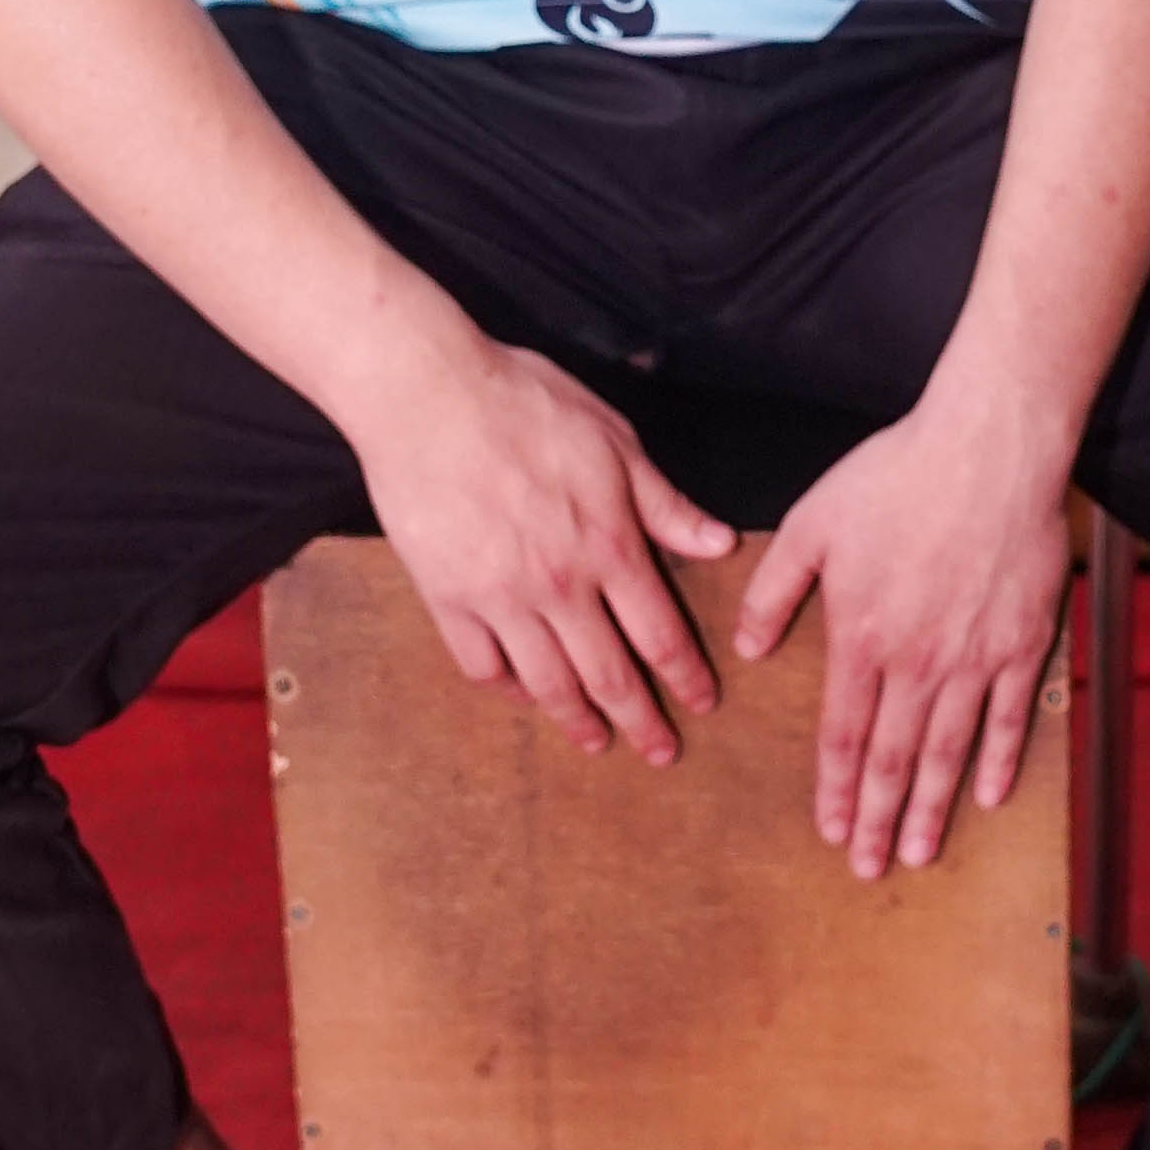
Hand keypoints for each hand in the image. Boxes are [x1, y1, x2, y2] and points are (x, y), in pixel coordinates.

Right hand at [354, 335, 734, 764]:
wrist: (428, 397)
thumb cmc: (525, 404)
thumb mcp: (614, 441)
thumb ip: (665, 503)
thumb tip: (721, 544)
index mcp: (610, 546)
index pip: (660, 633)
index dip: (685, 676)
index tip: (702, 704)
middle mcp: (560, 587)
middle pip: (610, 675)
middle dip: (641, 721)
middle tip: (661, 753)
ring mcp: (500, 599)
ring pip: (547, 683)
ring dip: (576, 720)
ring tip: (594, 742)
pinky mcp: (446, 598)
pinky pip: (481, 665)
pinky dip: (506, 688)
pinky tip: (521, 692)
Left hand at [731, 400, 1070, 876]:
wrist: (990, 445)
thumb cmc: (896, 475)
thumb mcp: (810, 522)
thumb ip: (774, 590)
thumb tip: (747, 649)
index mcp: (860, 635)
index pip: (840, 734)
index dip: (832, 789)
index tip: (826, 830)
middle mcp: (916, 660)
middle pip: (891, 759)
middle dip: (875, 819)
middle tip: (866, 869)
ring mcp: (975, 656)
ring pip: (948, 750)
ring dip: (930, 809)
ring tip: (917, 853)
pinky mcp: (1023, 643)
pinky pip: (1011, 716)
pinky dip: (999, 761)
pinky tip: (987, 798)